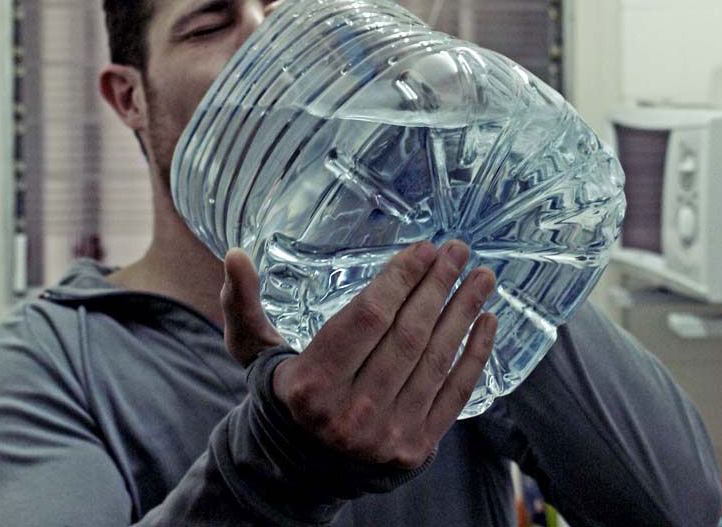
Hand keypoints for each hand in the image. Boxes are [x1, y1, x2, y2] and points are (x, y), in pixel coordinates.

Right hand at [220, 241, 497, 468]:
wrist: (295, 473)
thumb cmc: (280, 397)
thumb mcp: (253, 353)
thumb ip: (243, 304)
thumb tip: (234, 255)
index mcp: (310, 384)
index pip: (368, 318)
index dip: (401, 279)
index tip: (425, 248)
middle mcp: (350, 413)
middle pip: (409, 335)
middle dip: (439, 286)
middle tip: (459, 251)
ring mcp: (387, 435)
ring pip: (436, 361)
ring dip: (465, 313)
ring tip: (483, 278)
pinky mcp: (415, 450)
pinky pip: (455, 395)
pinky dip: (475, 355)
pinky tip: (487, 322)